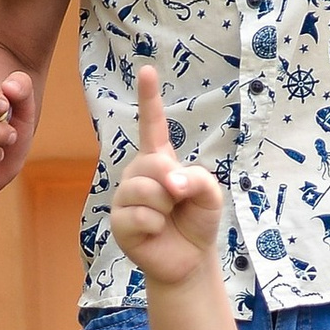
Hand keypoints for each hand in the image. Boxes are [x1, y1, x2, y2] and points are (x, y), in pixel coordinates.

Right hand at [110, 66, 226, 282]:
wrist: (189, 259)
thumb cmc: (197, 221)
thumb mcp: (211, 194)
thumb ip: (198, 178)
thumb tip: (172, 185)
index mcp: (159, 159)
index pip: (151, 125)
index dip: (148, 98)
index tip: (147, 70)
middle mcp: (137, 173)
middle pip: (153, 164)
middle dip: (173, 183)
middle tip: (179, 201)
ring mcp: (125, 197)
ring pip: (146, 191)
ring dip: (165, 208)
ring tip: (166, 218)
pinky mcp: (118, 221)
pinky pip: (140, 216)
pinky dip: (155, 226)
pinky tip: (155, 233)